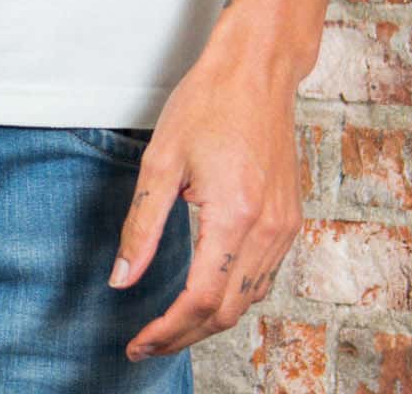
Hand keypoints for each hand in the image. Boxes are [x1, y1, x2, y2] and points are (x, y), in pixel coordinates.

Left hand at [108, 41, 304, 357]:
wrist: (258, 69)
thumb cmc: (209, 102)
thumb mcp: (161, 160)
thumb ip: (141, 226)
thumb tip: (120, 280)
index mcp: (234, 216)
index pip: (199, 300)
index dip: (166, 330)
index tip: (137, 342)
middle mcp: (268, 229)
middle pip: (227, 311)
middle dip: (184, 335)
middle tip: (147, 343)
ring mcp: (285, 226)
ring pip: (249, 299)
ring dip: (210, 321)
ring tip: (170, 325)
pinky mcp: (290, 218)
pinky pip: (264, 276)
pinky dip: (234, 295)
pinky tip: (208, 293)